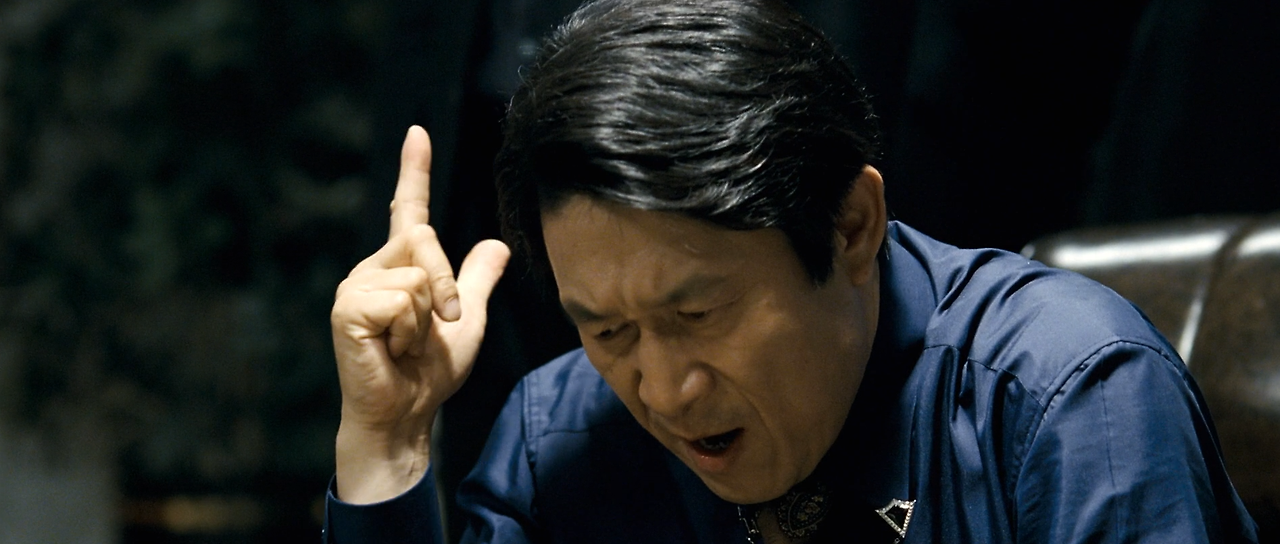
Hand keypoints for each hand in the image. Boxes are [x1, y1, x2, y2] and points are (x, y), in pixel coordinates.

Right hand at [330, 126, 509, 502]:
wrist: (407, 415)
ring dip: (429, 317)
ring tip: (407, 345)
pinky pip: (402, 298)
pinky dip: (411, 330)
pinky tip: (392, 350)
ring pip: (418, 273)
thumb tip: (496, 244)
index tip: (418, 131)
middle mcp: (372, 269)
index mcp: (399, 268)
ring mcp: (355, 287)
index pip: (407, 210)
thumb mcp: (468, 322)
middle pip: (424, 236)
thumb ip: (476, 281)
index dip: (414, 170)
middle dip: (449, 284)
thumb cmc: (430, 374)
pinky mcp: (347, 308)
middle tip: (446, 324)